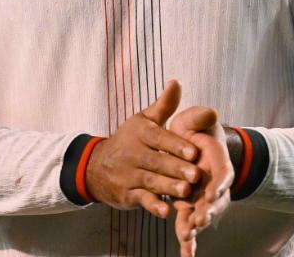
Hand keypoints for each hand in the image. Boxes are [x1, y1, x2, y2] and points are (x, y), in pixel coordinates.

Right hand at [85, 79, 203, 217]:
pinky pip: (140, 199)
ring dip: (168, 187)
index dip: (176, 145)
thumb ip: (163, 105)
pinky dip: (152, 206)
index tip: (194, 151)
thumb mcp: (143, 120)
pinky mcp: (126, 194)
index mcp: (140, 133)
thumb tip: (176, 81)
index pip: (159, 138)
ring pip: (151, 181)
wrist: (97, 165)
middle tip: (196, 174)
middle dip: (176, 168)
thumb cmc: (129, 140)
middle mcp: (133, 153)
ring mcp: (129, 175)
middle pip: (157, 161)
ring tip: (186, 191)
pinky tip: (166, 211)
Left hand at [168, 106, 233, 256]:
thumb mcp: (196, 119)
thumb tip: (210, 111)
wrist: (188, 143)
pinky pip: (190, 227)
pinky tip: (186, 255)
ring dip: (195, 226)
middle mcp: (213, 185)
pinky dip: (189, 243)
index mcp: (219, 163)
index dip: (220, 184)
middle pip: (215, 202)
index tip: (213, 190)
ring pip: (202, 216)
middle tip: (199, 219)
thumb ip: (202, 116)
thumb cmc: (194, 131)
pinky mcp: (190, 208)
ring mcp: (202, 199)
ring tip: (186, 235)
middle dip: (208, 211)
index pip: (224, 175)